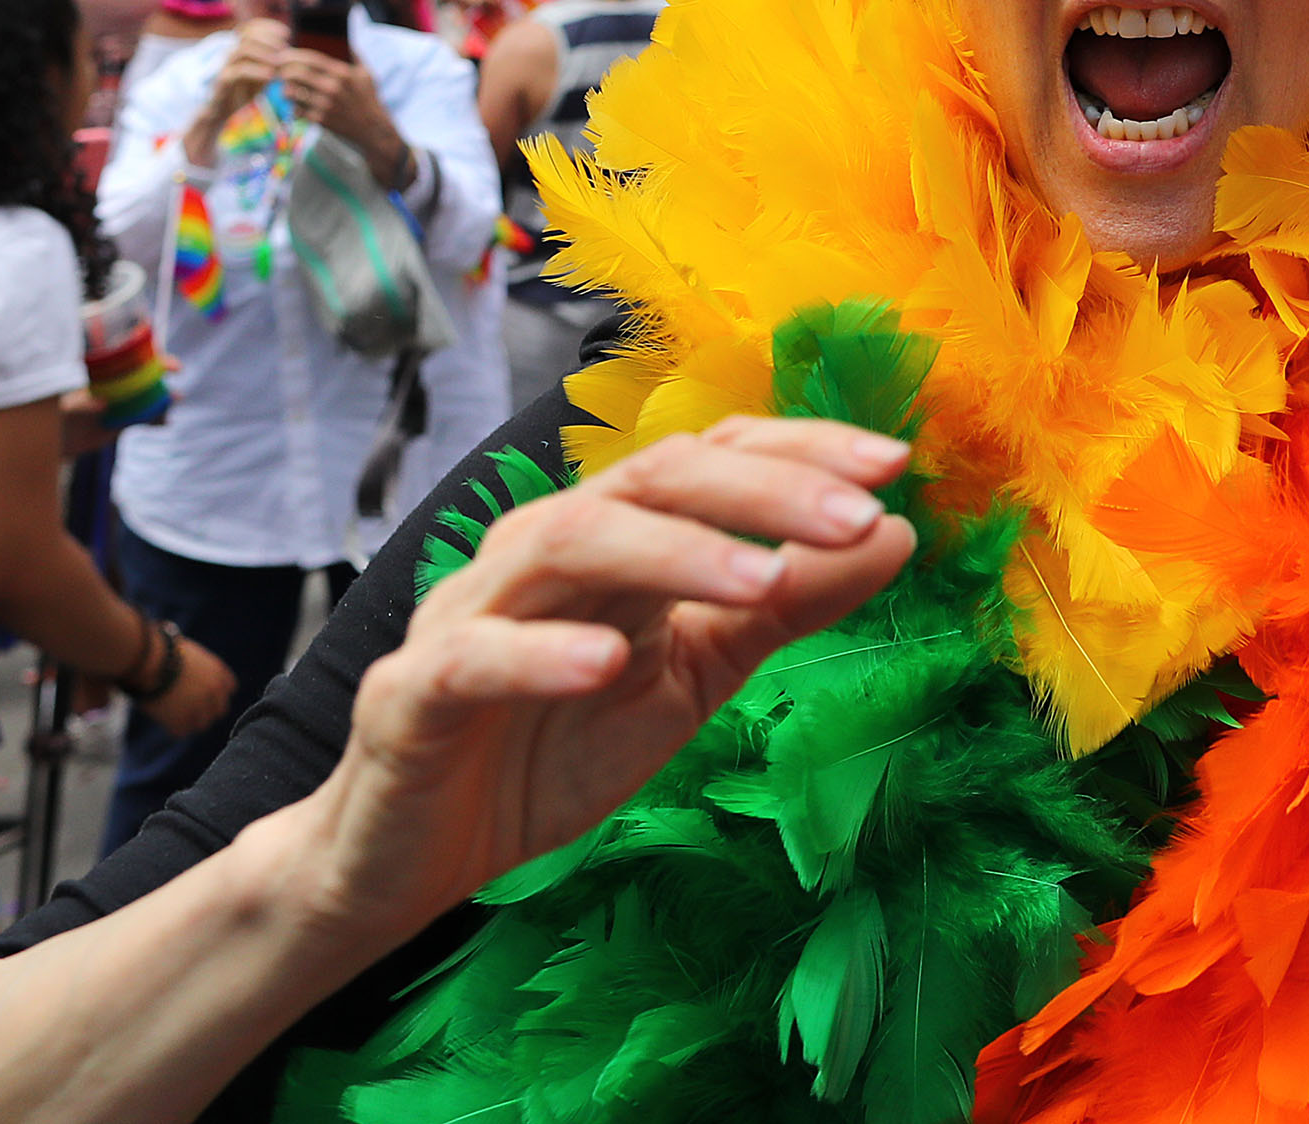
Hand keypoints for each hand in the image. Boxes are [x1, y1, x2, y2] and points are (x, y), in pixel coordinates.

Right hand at [139, 632, 236, 737]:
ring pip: (202, 724)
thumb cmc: (162, 648)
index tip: (205, 696)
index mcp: (218, 672)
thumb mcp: (188, 652)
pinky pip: (182, 731)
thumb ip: (197, 666)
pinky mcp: (181, 721)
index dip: (217, 693)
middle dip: (207, 711)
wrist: (150, 660)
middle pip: (220, 710)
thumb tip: (187, 663)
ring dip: (190, 722)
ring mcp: (200, 707)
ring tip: (175, 717)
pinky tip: (164, 720)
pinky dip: (173, 728)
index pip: (229, 689)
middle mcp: (214, 691)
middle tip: (190, 712)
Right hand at [187, 21, 288, 166]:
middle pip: (246, 35)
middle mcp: (231, 53)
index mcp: (240, 48)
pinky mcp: (223, 82)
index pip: (250, 27)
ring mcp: (226, 66)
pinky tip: (271, 76)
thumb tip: (291, 52)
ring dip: (263, 54)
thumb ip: (272, 61)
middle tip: (284, 47)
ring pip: (241, 50)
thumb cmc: (244, 90)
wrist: (223, 111)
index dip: (267, 26)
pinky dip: (256, 72)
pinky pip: (238, 72)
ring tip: (279, 62)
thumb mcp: (261, 72)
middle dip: (268, 38)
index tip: (286, 34)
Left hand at [278, 50, 407, 180]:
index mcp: (342, 73)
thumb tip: (347, 38)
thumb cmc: (368, 99)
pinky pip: (296, 110)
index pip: (310, 58)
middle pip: (296, 74)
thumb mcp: (366, 75)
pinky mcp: (320, 120)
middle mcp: (333, 88)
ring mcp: (325, 105)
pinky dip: (294, 107)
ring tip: (288, 89)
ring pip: (292, 93)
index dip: (291, 55)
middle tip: (278, 72)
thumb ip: (355, 56)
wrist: (372, 129)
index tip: (281, 55)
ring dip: (286, 90)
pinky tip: (298, 106)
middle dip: (282, 71)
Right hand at [291, 418, 914, 942]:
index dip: (797, 451)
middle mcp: (541, 549)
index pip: (708, 458)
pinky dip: (541, 653)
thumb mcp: (696, 677)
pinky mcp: (412, 691)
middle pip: (653, 480)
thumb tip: (895, 532)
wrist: (416, 856)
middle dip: (762, 491)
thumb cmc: (555, 746)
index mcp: (614, 537)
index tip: (894, 463)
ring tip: (762, 581)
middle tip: (857, 515)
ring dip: (674, 554)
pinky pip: (475, 656)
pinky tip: (608, 662)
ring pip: (569, 543)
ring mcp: (471, 612)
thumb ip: (785, 606)